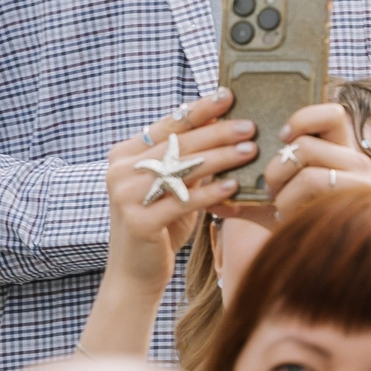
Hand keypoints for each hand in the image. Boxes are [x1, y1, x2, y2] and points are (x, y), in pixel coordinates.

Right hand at [102, 89, 255, 287]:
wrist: (133, 276)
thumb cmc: (159, 227)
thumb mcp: (170, 187)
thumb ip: (186, 159)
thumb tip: (222, 123)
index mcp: (125, 155)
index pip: (168, 124)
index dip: (199, 109)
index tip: (227, 95)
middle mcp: (120, 171)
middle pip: (178, 144)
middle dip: (217, 132)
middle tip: (250, 125)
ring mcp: (126, 195)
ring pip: (182, 168)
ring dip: (220, 157)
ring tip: (250, 149)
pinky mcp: (139, 221)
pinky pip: (183, 201)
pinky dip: (211, 192)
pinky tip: (234, 187)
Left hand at [219, 102, 370, 228]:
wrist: (311, 260)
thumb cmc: (290, 220)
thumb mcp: (267, 198)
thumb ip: (240, 188)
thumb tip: (206, 191)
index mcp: (338, 148)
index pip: (331, 113)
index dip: (304, 117)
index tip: (281, 136)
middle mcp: (356, 161)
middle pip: (308, 143)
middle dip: (277, 166)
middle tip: (270, 186)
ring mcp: (360, 182)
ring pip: (308, 167)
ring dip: (281, 186)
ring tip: (279, 203)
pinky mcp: (355, 201)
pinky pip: (312, 186)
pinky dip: (289, 201)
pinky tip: (287, 216)